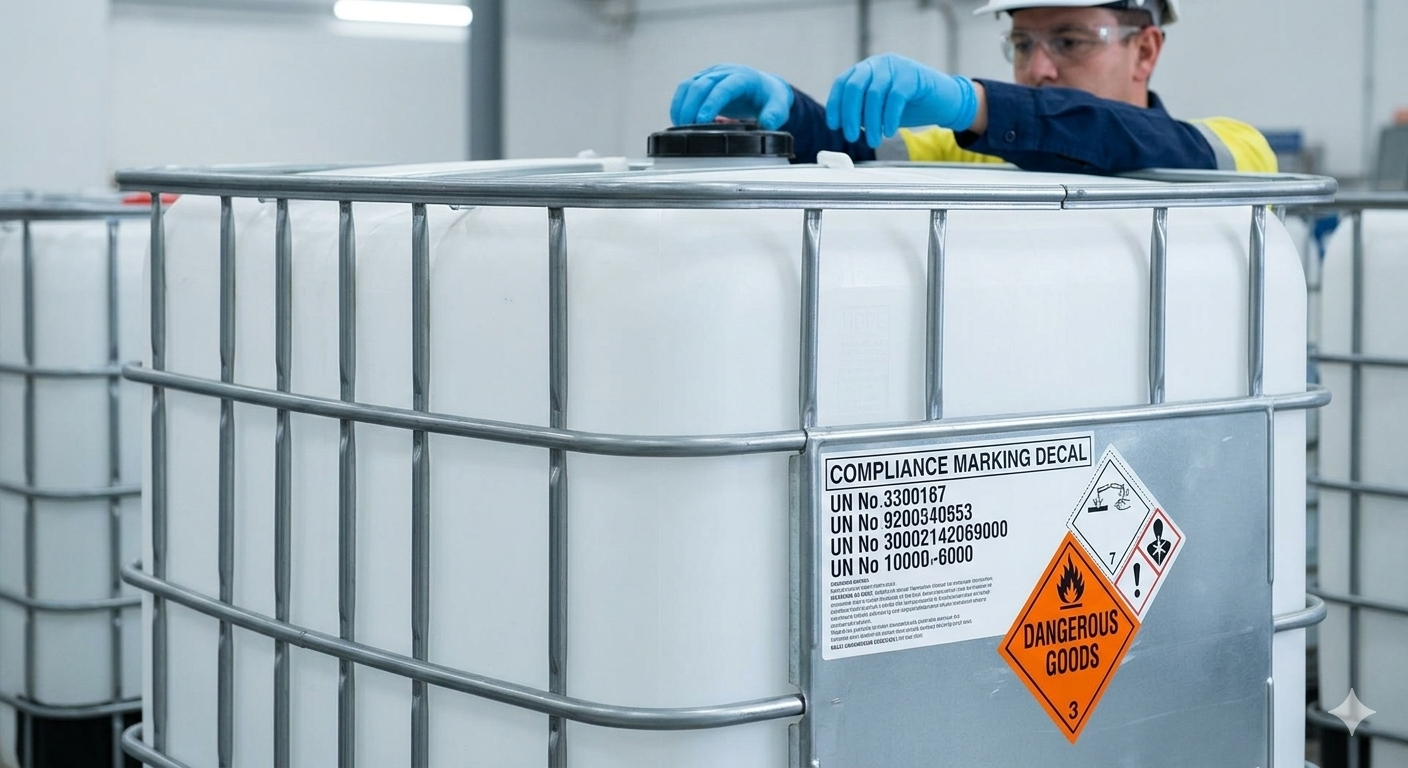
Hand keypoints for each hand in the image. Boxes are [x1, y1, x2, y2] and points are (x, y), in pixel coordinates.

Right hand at [670, 64, 793, 129]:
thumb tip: (766, 124)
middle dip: (691, 107)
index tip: (701, 120)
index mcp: (743, 77)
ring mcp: (711, 74)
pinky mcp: (701, 80)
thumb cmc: (770, 98)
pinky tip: (679, 121)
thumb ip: (774, 116)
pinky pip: (685, 89)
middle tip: (688, 129)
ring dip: (681, 106)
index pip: (723, 88)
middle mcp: (725, 72)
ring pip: (688, 85)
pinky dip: (679, 105)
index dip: (710, 103)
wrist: (764, 87)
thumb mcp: (778, 107)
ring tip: (681, 128)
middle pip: (701, 84)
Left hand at [826, 54, 979, 147]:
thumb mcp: (879, 109)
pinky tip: (889, 132)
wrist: (944, 101)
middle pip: (855, 86)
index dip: (836, 105)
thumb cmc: (909, 106)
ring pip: (874, 94)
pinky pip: (895, 97)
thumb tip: (844, 125)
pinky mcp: (912, 75)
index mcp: (867, 69)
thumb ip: (862, 112)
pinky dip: (889, 117)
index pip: (843, 83)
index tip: (834, 125)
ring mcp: (896, 67)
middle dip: (850, 114)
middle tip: (851, 136)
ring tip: (873, 141)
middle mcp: (879, 63)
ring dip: (871, 122)